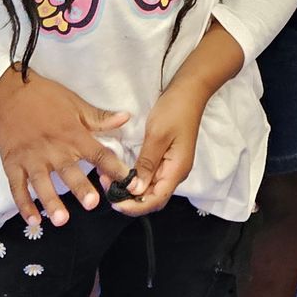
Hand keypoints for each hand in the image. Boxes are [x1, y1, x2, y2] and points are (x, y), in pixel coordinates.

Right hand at [0, 69, 132, 227]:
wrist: (9, 93)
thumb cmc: (46, 97)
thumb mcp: (76, 103)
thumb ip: (100, 118)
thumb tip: (126, 118)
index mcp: (72, 134)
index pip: (97, 153)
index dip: (115, 168)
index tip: (129, 182)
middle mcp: (53, 148)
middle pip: (69, 171)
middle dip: (80, 187)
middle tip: (91, 203)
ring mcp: (31, 157)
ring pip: (42, 183)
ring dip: (51, 201)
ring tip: (61, 219)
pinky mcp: (12, 163)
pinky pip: (18, 187)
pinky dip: (24, 204)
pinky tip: (33, 221)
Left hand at [111, 78, 205, 215]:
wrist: (189, 91)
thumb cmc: (174, 111)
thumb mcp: (156, 135)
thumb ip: (146, 164)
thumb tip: (135, 189)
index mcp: (177, 170)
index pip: (156, 199)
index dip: (135, 206)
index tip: (114, 202)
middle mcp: (176, 173)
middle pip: (153, 197)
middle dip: (130, 198)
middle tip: (107, 188)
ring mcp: (172, 166)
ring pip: (150, 188)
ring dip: (130, 188)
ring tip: (108, 179)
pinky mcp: (166, 158)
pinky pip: (150, 176)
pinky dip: (135, 177)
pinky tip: (120, 171)